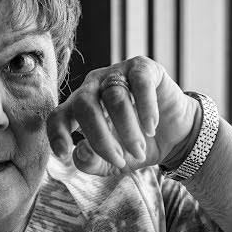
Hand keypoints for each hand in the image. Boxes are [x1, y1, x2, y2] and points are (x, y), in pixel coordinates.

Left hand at [47, 56, 197, 175]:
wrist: (175, 136)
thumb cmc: (137, 146)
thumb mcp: (112, 163)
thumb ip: (91, 162)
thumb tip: (79, 150)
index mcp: (79, 108)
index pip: (58, 115)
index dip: (57, 132)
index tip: (64, 153)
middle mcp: (93, 86)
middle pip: (84, 105)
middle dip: (101, 138)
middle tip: (120, 160)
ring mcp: (116, 73)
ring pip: (114, 97)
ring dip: (128, 129)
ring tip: (139, 149)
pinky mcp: (142, 68)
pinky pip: (139, 84)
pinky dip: (146, 109)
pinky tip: (151, 127)